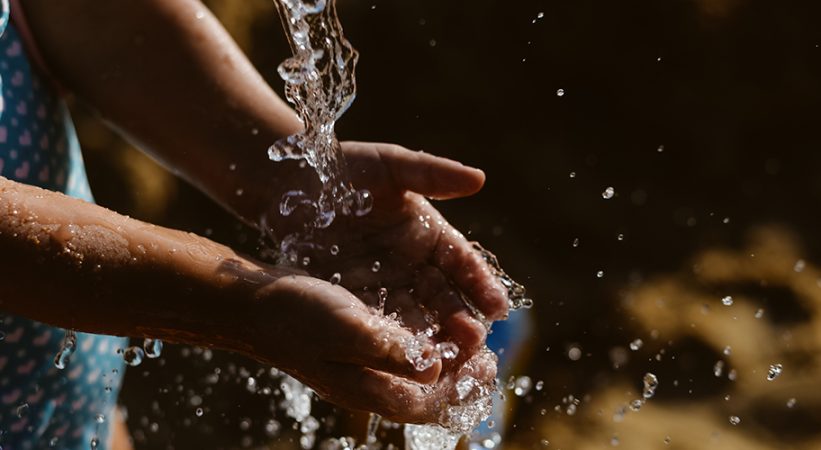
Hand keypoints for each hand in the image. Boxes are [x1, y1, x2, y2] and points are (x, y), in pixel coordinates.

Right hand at [245, 274, 496, 423]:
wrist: (254, 305)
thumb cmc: (296, 313)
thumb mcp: (347, 326)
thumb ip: (390, 348)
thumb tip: (435, 365)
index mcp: (368, 388)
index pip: (428, 404)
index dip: (463, 387)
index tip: (487, 360)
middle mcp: (368, 385)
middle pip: (426, 397)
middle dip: (460, 377)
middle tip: (485, 351)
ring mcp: (360, 370)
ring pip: (414, 377)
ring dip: (445, 360)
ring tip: (467, 335)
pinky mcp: (354, 350)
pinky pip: (398, 359)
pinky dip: (422, 347)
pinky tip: (430, 325)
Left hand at [288, 142, 508, 369]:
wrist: (291, 184)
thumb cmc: (346, 167)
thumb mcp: (390, 165)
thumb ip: (432, 173)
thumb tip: (478, 179)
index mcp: (431, 235)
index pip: (463, 263)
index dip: (481, 284)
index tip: (498, 305)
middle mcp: (414, 266)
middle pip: (445, 299)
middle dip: (462, 321)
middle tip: (475, 342)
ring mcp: (386, 287)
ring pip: (415, 319)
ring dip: (431, 340)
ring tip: (445, 360)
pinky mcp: (355, 301)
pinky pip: (376, 325)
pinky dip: (390, 342)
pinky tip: (400, 360)